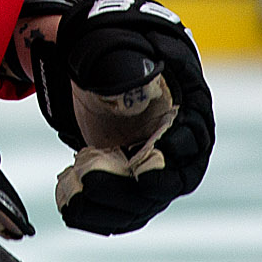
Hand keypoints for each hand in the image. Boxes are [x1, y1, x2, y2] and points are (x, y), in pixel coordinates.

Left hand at [31, 0, 214, 234]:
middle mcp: (180, 145)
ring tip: (70, 199)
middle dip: (128, 189)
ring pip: (142, 203)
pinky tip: (68, 206)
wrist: (106, 64)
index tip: (144, 169)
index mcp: (188, 107)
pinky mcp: (133, 184)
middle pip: (168, 182)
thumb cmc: (119, 51)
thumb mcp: (120, 47)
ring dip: (107, 208)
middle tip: (89, 180)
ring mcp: (157, 168)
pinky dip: (96, 214)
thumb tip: (132, 79)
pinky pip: (123, 210)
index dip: (171, 156)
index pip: (193, 139)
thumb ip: (127, 62)